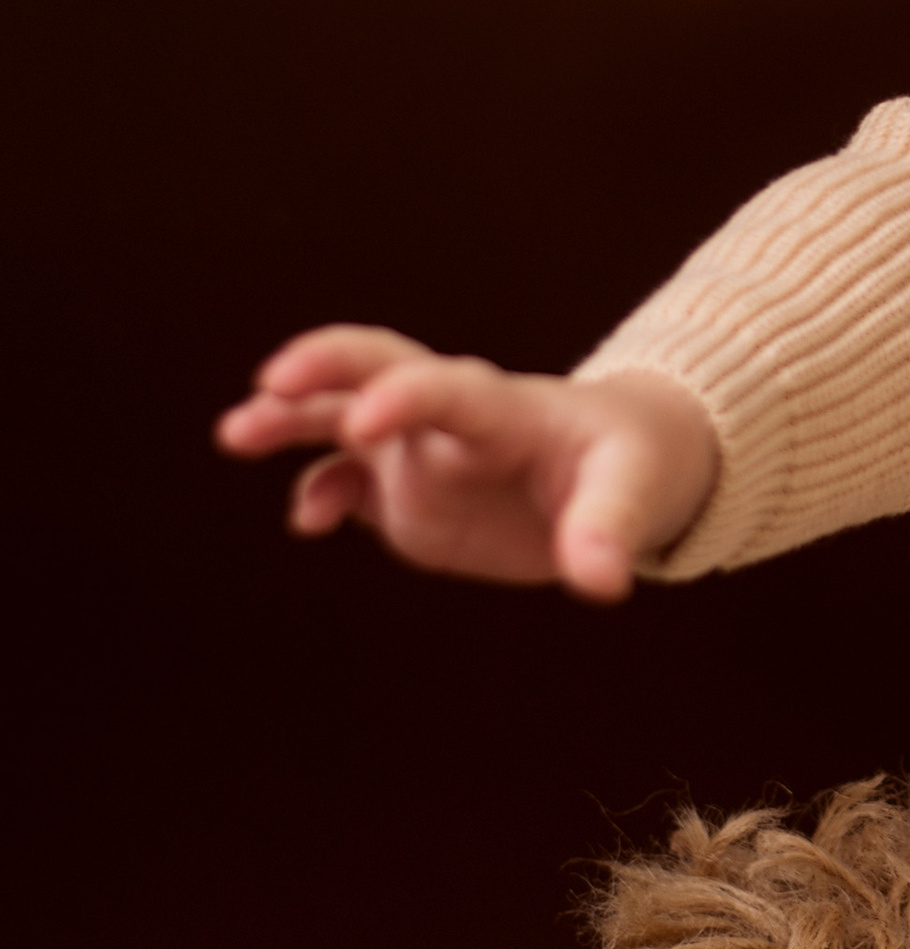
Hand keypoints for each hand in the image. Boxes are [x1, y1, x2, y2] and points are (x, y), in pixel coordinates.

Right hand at [213, 326, 719, 602]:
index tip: (362, 425)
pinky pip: (349, 484)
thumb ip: (608, 533)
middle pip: (376, 366)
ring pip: (341, 419)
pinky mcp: (406, 491)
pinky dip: (321, 495)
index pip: (446, 387)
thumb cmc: (636, 465)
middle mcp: (450, 420)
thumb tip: (602, 582)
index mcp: (505, 407)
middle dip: (325, 367)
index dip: (403, 398)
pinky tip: (306, 520)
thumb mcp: (636, 493)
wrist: (629, 467)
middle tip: (270, 381)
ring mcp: (421, 452)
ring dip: (290, 420)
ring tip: (235, 434)